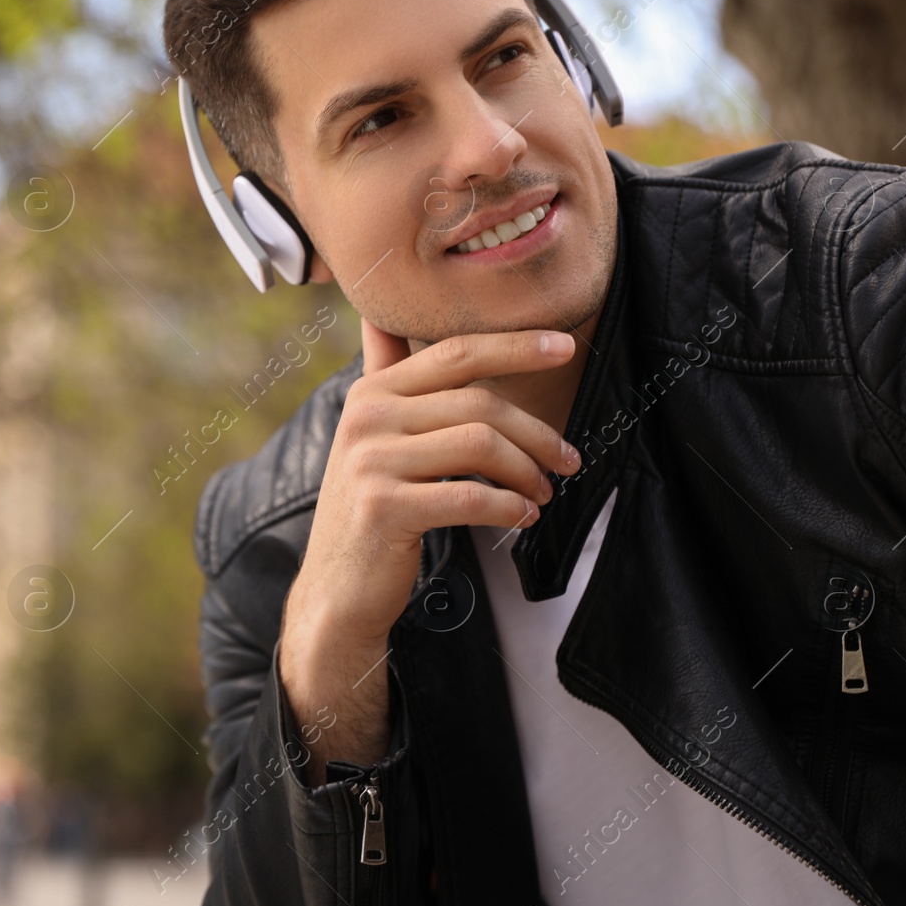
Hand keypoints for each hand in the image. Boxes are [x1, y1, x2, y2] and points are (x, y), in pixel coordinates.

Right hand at [278, 317, 582, 780]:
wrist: (337, 588)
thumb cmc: (373, 509)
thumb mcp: (371, 436)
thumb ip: (381, 376)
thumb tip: (380, 317)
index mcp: (371, 392)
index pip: (455, 353)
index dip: (514, 346)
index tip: (564, 346)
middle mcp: (365, 418)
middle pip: (478, 403)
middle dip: (536, 431)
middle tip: (569, 459)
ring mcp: (370, 462)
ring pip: (480, 445)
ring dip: (527, 471)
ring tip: (544, 493)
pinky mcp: (383, 508)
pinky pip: (470, 496)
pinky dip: (509, 507)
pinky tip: (522, 518)